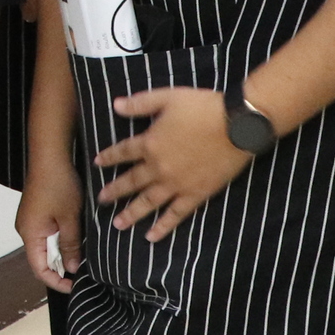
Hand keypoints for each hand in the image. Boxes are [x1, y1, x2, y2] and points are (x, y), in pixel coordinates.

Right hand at [17, 160, 84, 292]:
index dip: (56, 281)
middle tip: (82, 274)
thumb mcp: (70, 218)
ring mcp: (29, 220)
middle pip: (40, 259)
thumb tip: (72, 268)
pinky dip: (58, 241)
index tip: (74, 286)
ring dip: (60, 254)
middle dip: (59, 269)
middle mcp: (25, 229)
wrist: (50, 156)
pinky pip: (45, 235)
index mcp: (30, 234)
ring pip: (44, 247)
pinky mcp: (35, 213)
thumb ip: (70, 245)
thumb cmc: (58, 185)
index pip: (39, 269)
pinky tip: (73, 240)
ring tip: (80, 258)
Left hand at [93, 87, 253, 239]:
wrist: (237, 125)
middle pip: (131, 181)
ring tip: (118, 225)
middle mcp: (158, 167)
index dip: (109, 157)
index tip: (97, 163)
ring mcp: (176, 184)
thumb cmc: (202, 107)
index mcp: (149, 143)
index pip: (123, 152)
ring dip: (131, 214)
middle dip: (114, 191)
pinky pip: (175, 215)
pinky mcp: (195, 195)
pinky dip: (163, 226)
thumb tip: (115, 105)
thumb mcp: (168, 97)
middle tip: (101, 200)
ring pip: (148, 202)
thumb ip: (140, 103)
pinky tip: (151, 237)